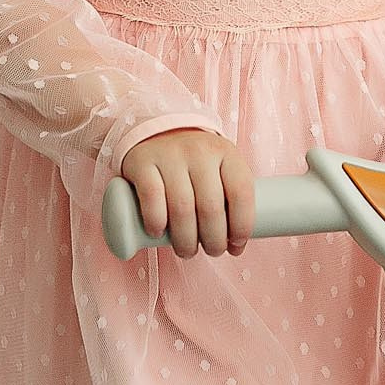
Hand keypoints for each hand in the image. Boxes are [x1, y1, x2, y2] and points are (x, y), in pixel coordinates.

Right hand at [118, 128, 253, 256]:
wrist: (157, 132)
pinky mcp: (142, 161)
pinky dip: (156, 221)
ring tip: (187, 251)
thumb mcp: (220, 169)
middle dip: (213, 240)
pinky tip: (158, 233)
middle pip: (211, 207)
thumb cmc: (195, 163)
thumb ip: (231, 199)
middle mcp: (199, 151)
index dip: (242, 226)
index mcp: (226, 153)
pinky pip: (151, 197)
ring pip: (182, 207)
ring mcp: (170, 155)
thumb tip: (237, 246)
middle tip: (211, 252)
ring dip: (185, 240)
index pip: (241, 192)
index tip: (236, 245)